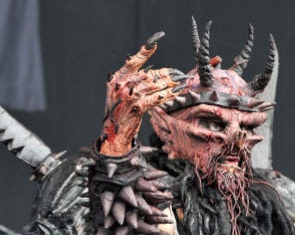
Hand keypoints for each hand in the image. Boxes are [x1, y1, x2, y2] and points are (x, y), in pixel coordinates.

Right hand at [100, 32, 186, 155]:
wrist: (114, 132)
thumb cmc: (119, 111)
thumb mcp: (120, 93)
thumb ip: (133, 81)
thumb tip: (155, 73)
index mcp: (117, 79)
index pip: (132, 62)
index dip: (144, 52)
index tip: (155, 42)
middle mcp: (121, 86)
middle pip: (148, 75)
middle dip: (164, 75)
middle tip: (177, 74)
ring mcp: (129, 97)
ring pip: (154, 86)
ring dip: (169, 84)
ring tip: (180, 83)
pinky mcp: (137, 108)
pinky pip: (156, 99)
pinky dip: (166, 96)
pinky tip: (174, 94)